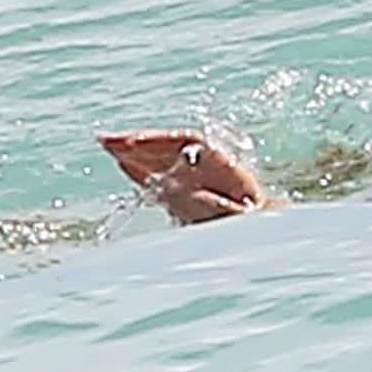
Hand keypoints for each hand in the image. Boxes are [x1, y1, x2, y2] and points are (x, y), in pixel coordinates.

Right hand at [98, 129, 266, 223]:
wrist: (265, 231)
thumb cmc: (253, 221)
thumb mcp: (234, 214)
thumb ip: (204, 202)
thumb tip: (168, 188)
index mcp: (224, 165)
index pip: (189, 142)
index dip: (160, 140)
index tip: (133, 142)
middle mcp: (209, 166)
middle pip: (171, 147)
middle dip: (139, 142)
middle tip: (108, 139)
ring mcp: (198, 178)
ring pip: (163, 159)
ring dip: (135, 152)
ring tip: (107, 144)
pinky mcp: (187, 193)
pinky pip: (161, 177)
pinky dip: (142, 170)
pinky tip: (123, 164)